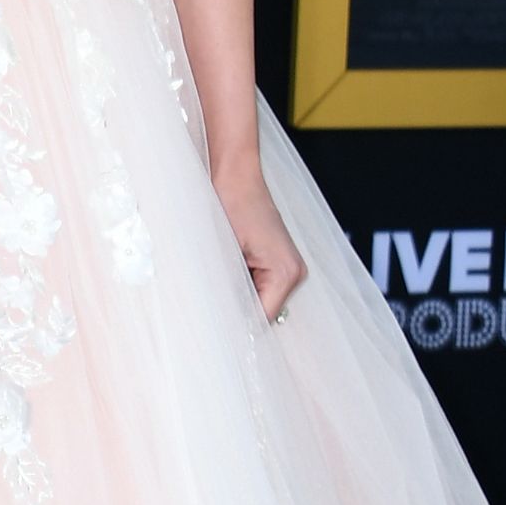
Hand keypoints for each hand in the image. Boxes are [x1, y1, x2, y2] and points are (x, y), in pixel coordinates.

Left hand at [213, 163, 306, 325]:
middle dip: (237, 308)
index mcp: (286, 273)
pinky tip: (228, 268)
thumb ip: (230, 290)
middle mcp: (294, 272)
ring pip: (259, 299)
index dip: (237, 324)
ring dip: (238, 294)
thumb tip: (224, 318)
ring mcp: (288, 266)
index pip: (262, 318)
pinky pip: (258, 285)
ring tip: (220, 277)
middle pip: (263, 311)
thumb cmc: (231, 206)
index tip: (215, 328)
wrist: (235, 176)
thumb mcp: (226, 254)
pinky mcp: (277, 260)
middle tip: (211, 303)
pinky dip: (241, 282)